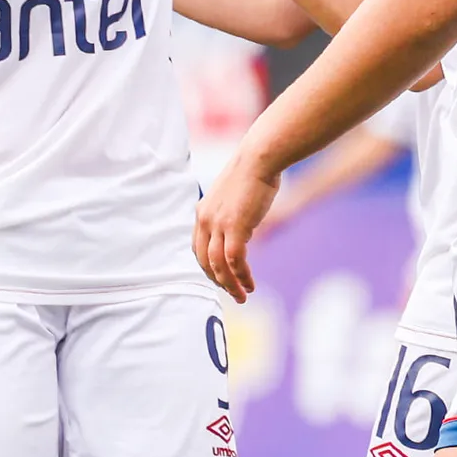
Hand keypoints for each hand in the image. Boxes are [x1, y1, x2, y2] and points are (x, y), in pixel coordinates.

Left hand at [193, 143, 278, 300]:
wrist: (259, 159)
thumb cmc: (252, 173)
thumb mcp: (234, 197)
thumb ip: (231, 215)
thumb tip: (240, 228)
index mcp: (202, 212)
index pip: (197, 248)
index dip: (208, 267)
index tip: (220, 278)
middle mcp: (205, 220)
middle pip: (204, 261)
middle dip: (217, 281)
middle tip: (231, 293)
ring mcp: (218, 224)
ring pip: (218, 265)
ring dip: (229, 285)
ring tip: (241, 296)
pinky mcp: (235, 227)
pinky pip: (235, 261)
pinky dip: (241, 276)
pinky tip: (250, 285)